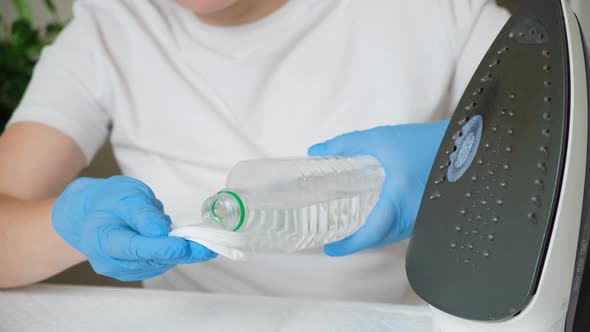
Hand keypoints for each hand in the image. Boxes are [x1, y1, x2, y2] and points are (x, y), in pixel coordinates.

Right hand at [52, 176, 215, 280]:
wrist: (94, 213)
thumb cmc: (109, 201)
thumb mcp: (126, 195)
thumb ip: (142, 214)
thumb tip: (162, 231)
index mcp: (102, 240)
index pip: (134, 248)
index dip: (160, 248)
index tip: (182, 246)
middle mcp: (111, 261)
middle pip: (151, 259)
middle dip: (182, 252)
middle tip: (209, 245)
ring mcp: (124, 269)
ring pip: (159, 263)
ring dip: (183, 253)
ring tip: (202, 240)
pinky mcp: (137, 270)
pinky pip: (160, 263)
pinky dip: (176, 253)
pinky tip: (186, 242)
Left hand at [308, 119, 449, 255]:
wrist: (466, 142)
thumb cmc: (424, 141)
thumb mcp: (380, 139)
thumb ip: (344, 145)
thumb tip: (315, 152)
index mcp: (399, 201)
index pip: (371, 233)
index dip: (349, 246)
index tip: (330, 248)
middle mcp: (413, 216)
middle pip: (380, 239)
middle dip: (358, 242)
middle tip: (337, 239)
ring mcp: (425, 218)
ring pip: (393, 236)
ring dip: (373, 235)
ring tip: (352, 228)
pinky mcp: (431, 213)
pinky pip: (404, 229)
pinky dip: (387, 228)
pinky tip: (378, 217)